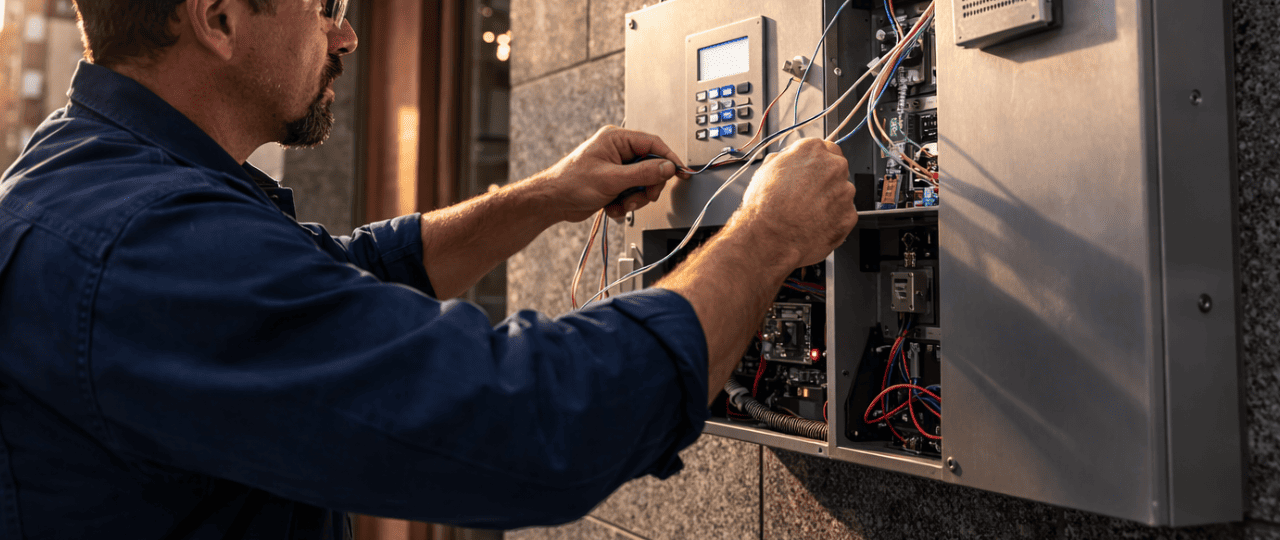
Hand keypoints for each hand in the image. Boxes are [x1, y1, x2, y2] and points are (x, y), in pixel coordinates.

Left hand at [532, 126, 689, 222]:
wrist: (552, 202)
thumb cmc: (570, 183)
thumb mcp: (611, 179)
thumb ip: (643, 173)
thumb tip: (667, 167)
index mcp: (616, 139)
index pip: (653, 143)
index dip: (668, 159)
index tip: (680, 172)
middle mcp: (618, 151)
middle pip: (651, 166)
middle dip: (647, 187)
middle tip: (641, 197)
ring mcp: (616, 168)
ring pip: (643, 183)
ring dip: (635, 199)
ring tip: (621, 204)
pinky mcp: (614, 183)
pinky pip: (632, 193)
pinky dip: (625, 204)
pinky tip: (612, 207)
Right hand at [730, 138, 857, 266]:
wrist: (770, 238)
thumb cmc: (765, 206)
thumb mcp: (767, 169)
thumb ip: (787, 160)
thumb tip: (791, 160)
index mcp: (813, 150)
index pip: (826, 148)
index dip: (818, 163)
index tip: (812, 173)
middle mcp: (834, 167)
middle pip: (837, 170)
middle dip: (825, 181)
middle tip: (807, 196)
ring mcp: (845, 192)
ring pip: (842, 193)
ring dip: (830, 201)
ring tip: (807, 213)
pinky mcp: (849, 215)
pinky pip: (843, 215)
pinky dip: (833, 219)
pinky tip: (814, 224)